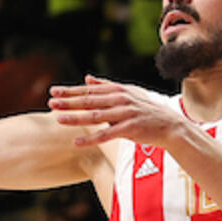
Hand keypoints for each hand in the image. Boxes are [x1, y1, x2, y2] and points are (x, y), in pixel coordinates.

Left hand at [48, 75, 184, 147]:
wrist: (170, 126)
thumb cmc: (145, 110)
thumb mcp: (128, 93)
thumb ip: (106, 86)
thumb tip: (87, 78)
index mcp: (117, 91)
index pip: (89, 90)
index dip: (70, 91)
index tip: (53, 91)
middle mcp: (120, 99)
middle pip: (90, 100)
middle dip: (69, 101)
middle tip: (51, 102)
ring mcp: (125, 114)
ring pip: (96, 116)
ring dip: (76, 118)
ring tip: (59, 119)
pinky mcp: (130, 129)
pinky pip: (107, 134)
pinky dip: (91, 138)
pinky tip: (77, 142)